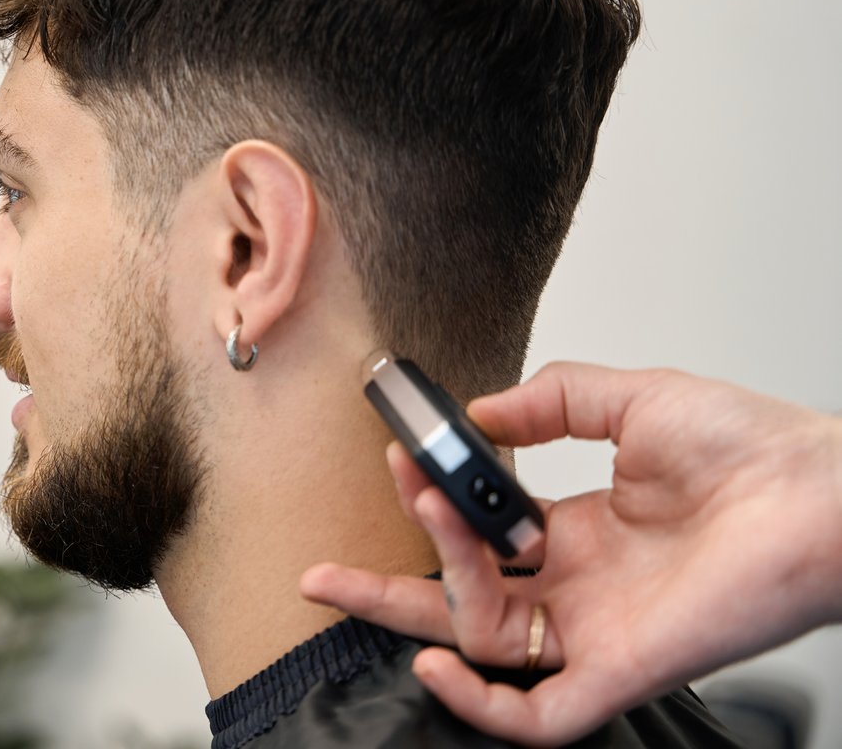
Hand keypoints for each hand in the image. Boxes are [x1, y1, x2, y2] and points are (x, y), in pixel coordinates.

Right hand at [300, 362, 841, 746]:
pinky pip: (538, 714)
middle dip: (382, 591)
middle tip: (322, 572)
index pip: (482, 537)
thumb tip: (481, 412)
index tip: (401, 463)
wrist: (822, 492)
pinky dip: (480, 703)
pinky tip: (436, 662)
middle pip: (460, 602)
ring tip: (427, 515)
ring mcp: (598, 630)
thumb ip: (552, 400)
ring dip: (434, 588)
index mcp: (583, 530)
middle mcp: (582, 586)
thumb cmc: (756, 448)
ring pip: (486, 641)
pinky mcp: (622, 667)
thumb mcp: (633, 398)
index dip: (433, 506)